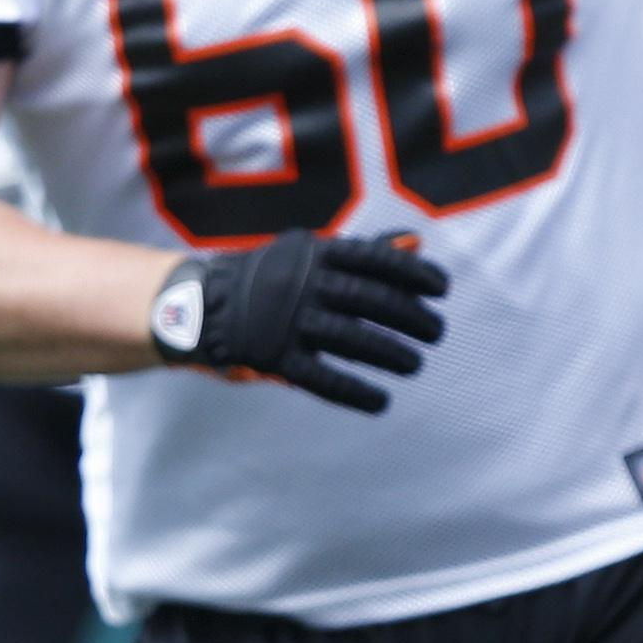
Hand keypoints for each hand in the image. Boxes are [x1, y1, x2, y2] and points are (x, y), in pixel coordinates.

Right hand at [159, 232, 448, 412]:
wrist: (199, 303)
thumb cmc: (276, 277)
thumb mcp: (315, 255)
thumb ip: (365, 252)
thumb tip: (418, 241)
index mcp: (316, 254)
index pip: (374, 260)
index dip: (412, 273)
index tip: (443, 289)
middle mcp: (302, 283)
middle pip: (368, 300)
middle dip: (410, 317)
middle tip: (437, 333)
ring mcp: (285, 320)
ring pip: (349, 339)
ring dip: (389, 354)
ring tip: (414, 365)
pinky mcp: (271, 355)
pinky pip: (319, 376)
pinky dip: (352, 391)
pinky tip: (380, 402)